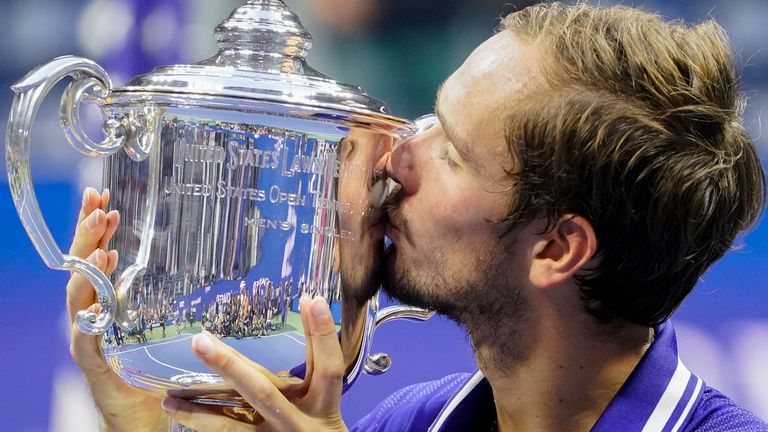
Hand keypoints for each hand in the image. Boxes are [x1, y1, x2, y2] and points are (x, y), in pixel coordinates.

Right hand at [67, 187, 168, 431]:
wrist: (140, 411)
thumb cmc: (154, 364)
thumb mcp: (164, 320)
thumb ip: (174, 293)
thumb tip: (208, 256)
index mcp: (108, 297)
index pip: (97, 254)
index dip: (97, 226)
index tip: (102, 196)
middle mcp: (92, 312)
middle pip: (83, 267)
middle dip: (88, 235)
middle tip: (97, 206)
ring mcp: (87, 337)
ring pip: (79, 297)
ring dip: (87, 271)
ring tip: (100, 247)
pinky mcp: (92, 363)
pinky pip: (84, 340)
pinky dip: (88, 322)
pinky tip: (92, 308)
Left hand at [161, 296, 347, 431]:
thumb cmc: (320, 424)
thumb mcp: (324, 398)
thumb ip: (315, 359)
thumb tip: (309, 303)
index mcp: (323, 406)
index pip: (327, 367)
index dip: (322, 335)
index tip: (312, 299)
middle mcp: (297, 424)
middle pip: (263, 392)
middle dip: (230, 365)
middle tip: (200, 341)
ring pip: (232, 426)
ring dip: (198, 411)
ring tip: (169, 396)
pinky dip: (201, 425)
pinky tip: (178, 412)